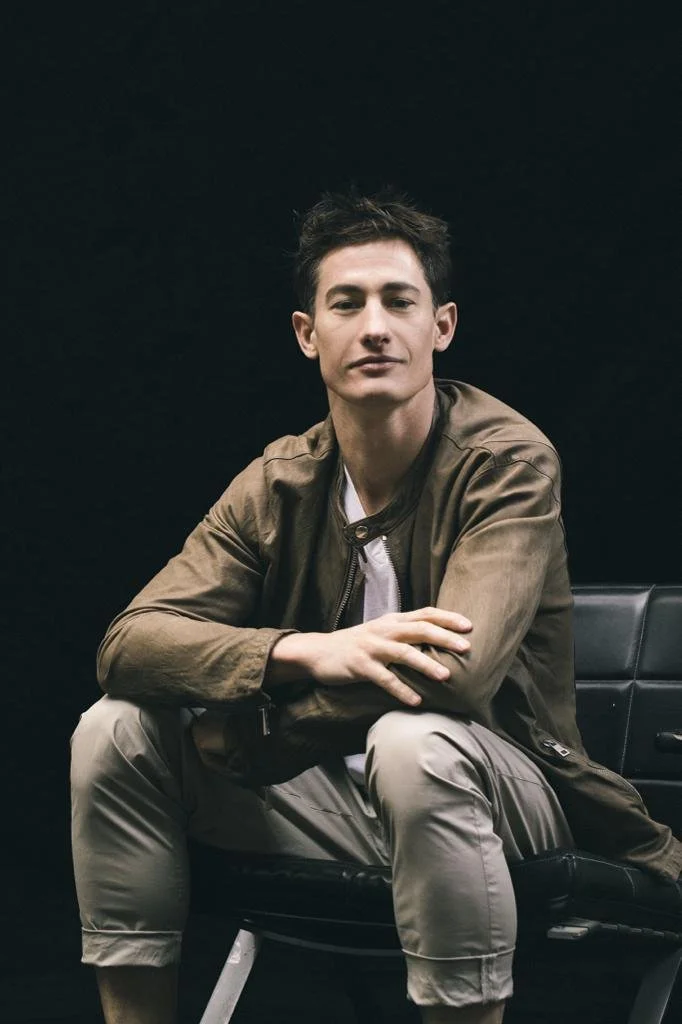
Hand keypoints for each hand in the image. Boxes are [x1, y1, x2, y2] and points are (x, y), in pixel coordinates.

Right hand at [270, 607, 471, 706]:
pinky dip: (401, 690)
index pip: (424, 613)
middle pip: (419, 629)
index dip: (447, 618)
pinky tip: (416, 701)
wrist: (320, 652)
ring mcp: (372, 647)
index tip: (469, 625)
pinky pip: (384, 679)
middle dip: (444, 637)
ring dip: (426, 664)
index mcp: (392, 621)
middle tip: (466, 647)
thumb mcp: (382, 633)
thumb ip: (405, 633)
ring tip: (446, 676)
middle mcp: (384, 630)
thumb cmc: (356, 645)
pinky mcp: (360, 666)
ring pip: (404, 653)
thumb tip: (437, 641)